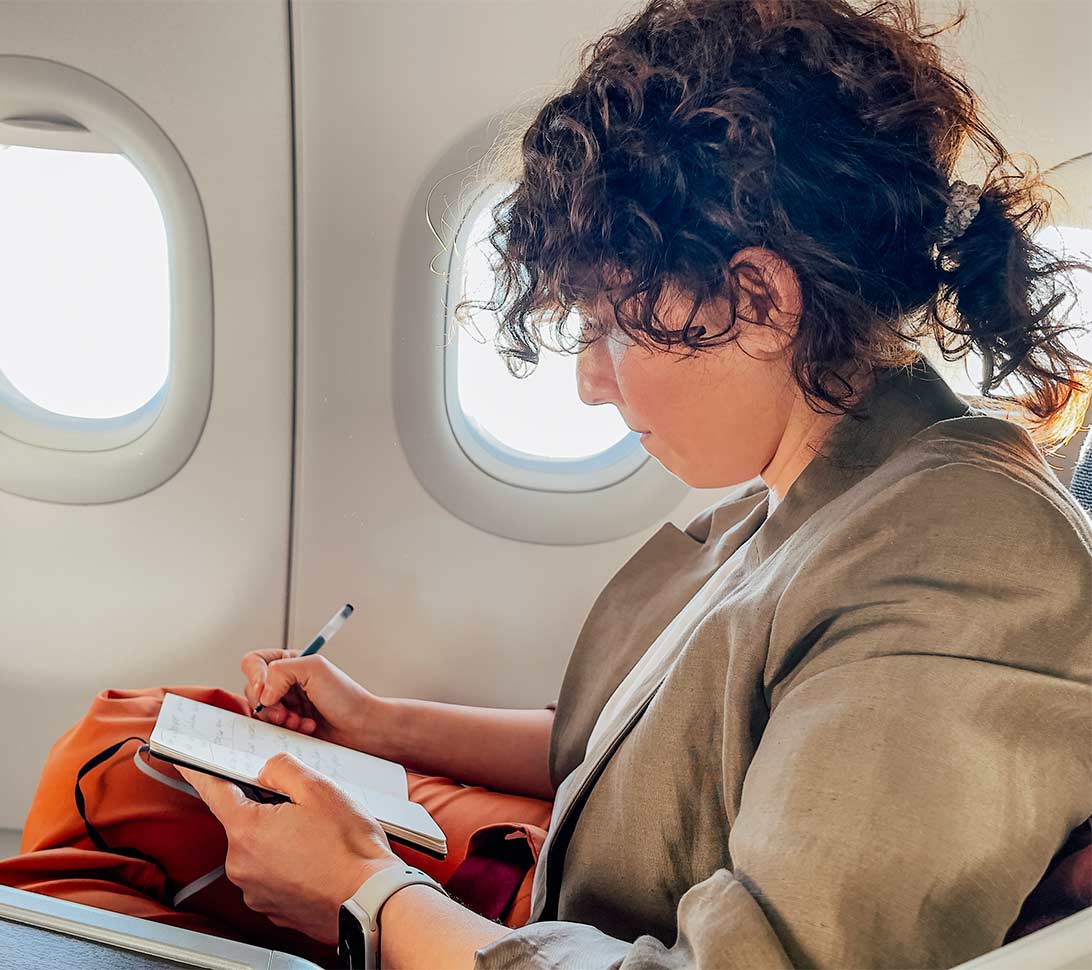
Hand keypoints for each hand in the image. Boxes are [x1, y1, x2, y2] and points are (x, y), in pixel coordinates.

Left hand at [177, 753, 401, 943]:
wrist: (370, 900)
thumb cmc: (349, 849)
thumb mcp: (319, 789)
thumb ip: (283, 768)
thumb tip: (267, 769)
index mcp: (246, 830)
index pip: (214, 791)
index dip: (200, 772)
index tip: (187, 762)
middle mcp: (242, 864)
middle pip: (244, 820)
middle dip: (268, 807)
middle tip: (303, 806)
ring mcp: (255, 890)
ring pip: (260, 847)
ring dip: (281, 836)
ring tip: (318, 837)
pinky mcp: (272, 907)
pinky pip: (272, 872)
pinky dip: (290, 862)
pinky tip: (318, 857)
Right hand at [241, 649, 377, 749]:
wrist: (362, 727)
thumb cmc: (346, 697)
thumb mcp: (316, 669)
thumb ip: (282, 671)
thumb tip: (263, 692)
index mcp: (290, 662)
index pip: (254, 662)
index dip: (255, 677)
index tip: (266, 691)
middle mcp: (285, 682)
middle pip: (252, 691)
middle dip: (269, 705)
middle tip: (287, 713)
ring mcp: (285, 705)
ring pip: (259, 712)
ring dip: (279, 719)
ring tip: (300, 721)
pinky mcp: (287, 726)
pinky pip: (270, 730)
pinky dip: (286, 730)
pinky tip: (306, 728)